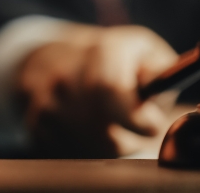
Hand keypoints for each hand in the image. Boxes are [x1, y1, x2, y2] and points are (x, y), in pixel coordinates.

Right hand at [17, 24, 178, 157]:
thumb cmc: (115, 59)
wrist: (59, 57)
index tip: (152, 124)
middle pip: (102, 129)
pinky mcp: (36, 121)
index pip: (110, 89)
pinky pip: (71, 150)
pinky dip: (88, 148)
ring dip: (111, 145)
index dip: (136, 118)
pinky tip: (94, 131)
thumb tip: (163, 81)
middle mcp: (67, 72)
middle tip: (139, 132)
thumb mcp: (145, 51)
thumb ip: (161, 69)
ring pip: (89, 145)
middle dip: (128, 139)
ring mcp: (47, 98)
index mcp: (102, 50)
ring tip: (117, 127)